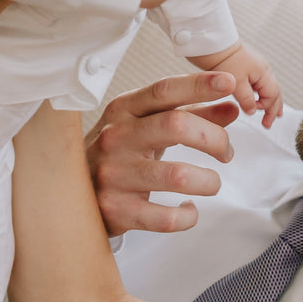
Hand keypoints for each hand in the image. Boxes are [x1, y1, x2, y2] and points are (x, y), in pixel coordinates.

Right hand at [84, 73, 241, 234]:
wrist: (70, 193)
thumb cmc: (117, 153)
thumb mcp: (147, 126)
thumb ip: (191, 115)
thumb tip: (231, 107)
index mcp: (123, 111)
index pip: (164, 91)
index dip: (199, 85)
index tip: (229, 84)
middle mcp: (116, 138)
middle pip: (176, 125)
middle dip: (215, 138)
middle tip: (226, 152)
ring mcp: (114, 175)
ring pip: (177, 175)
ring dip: (208, 181)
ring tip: (211, 183)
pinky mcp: (117, 210)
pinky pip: (167, 217)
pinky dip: (188, 216)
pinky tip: (188, 210)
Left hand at [187, 44, 282, 128]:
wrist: (213, 43)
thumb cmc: (225, 59)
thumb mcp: (236, 83)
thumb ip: (246, 99)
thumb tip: (253, 111)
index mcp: (264, 72)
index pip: (272, 95)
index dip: (266, 108)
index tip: (257, 116)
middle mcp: (263, 70)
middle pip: (274, 92)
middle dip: (273, 108)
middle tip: (268, 123)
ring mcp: (255, 68)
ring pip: (267, 88)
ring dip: (269, 102)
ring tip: (272, 113)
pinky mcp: (247, 68)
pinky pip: (259, 84)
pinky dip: (261, 95)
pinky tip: (258, 99)